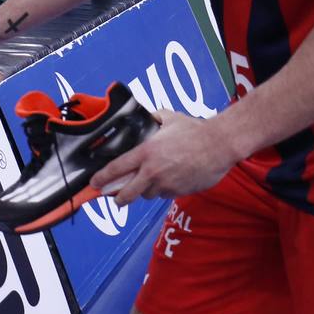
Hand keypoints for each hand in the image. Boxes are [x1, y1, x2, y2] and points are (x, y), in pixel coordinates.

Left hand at [89, 111, 239, 206]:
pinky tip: (169, 179)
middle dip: (117, 198)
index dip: (102, 178)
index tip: (94, 184)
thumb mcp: (169, 118)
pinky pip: (164, 194)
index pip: (116, 169)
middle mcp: (152, 172)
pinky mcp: (178, 192)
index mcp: (146, 153)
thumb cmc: (195, 130)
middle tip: (114, 198)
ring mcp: (166, 184)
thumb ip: (154, 117)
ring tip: (149, 181)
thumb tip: (148, 115)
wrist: (219, 145)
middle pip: (126, 193)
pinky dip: (162, 190)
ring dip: (144, 191)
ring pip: (147, 195)